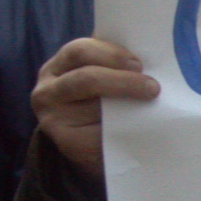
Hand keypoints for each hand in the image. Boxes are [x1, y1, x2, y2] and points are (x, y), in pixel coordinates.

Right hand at [30, 38, 157, 177]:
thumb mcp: (108, 78)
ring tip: (150, 101)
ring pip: (93, 107)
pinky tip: (139, 127)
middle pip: (85, 78)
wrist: (102, 149)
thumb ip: (116, 66)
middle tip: (152, 87)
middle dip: (123, 80)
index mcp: (60, 65)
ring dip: (126, 102)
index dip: (112, 54)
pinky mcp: (66, 142)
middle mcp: (48, 89)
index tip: (140, 64)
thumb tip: (149, 57)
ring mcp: (52, 117)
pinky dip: (122, 128)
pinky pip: (97, 134)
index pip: (80, 50)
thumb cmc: (108, 104)